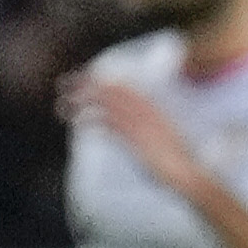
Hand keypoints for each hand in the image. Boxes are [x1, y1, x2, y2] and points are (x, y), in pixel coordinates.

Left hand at [61, 68, 210, 208]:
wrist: (185, 170)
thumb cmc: (178, 157)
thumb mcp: (165, 133)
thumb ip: (148, 124)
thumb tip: (133, 128)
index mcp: (152, 103)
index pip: (122, 83)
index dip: (100, 79)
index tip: (85, 78)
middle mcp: (144, 107)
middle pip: (108, 88)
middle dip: (84, 83)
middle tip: (64, 84)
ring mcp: (138, 120)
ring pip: (103, 102)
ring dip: (80, 102)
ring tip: (62, 106)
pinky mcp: (132, 135)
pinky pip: (105, 122)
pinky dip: (89, 120)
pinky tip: (77, 122)